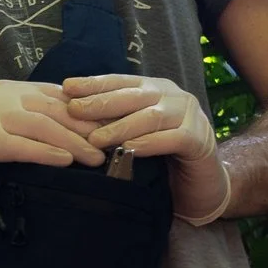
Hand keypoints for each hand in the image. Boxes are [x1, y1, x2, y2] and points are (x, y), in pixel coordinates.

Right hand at [0, 78, 104, 213]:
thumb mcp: (13, 131)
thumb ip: (40, 124)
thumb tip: (88, 131)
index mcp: (11, 89)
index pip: (57, 97)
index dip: (87, 112)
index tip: (114, 128)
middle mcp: (0, 95)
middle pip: (53, 109)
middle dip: (86, 128)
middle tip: (112, 146)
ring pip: (41, 125)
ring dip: (72, 142)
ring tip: (95, 158)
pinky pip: (20, 145)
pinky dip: (46, 153)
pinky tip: (66, 162)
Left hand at [62, 70, 227, 220]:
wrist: (202, 185)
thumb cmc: (162, 158)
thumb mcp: (134, 134)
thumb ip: (113, 121)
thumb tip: (71, 114)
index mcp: (155, 89)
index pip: (121, 82)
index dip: (94, 84)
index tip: (66, 87)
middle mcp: (174, 97)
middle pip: (133, 96)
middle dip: (101, 102)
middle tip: (74, 111)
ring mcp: (190, 116)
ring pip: (151, 116)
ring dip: (121, 127)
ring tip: (96, 139)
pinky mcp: (201, 140)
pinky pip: (174, 138)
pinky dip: (150, 143)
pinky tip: (131, 150)